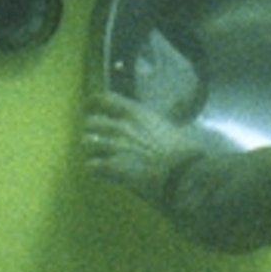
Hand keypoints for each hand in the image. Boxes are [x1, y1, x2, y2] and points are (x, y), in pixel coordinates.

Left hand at [80, 91, 208, 205]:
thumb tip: (160, 110)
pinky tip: (100, 171)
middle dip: (91, 129)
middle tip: (94, 135)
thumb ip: (149, 119)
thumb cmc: (179, 149)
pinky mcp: (113, 166)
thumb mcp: (165, 125)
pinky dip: (95, 167)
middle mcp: (122, 126)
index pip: (105, 99)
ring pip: (88, 142)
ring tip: (97, 154)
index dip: (94, 102)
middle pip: (91, 121)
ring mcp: (115, 146)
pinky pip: (92, 164)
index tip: (89, 105)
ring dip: (92, 149)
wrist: (182, 172)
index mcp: (136, 113)